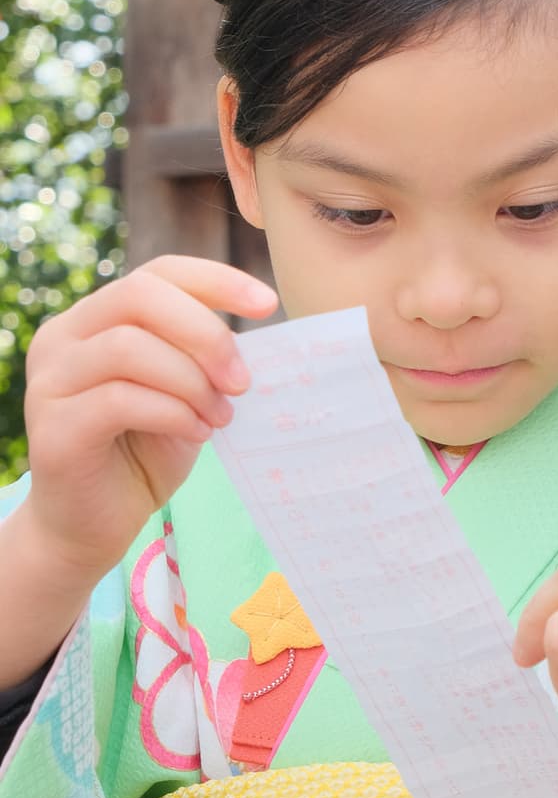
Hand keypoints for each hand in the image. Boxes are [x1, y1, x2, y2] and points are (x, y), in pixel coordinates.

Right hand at [21, 255, 276, 582]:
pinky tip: (197, 434)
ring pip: (130, 347)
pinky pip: (120, 400)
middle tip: (242, 382)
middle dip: (206, 334)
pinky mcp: (51, 428)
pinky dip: (173, 413)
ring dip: (191, 382)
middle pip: (140, 295)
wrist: (94, 525)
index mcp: (97, 317)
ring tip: (219, 416)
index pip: (160, 272)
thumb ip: (203, 351)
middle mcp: (64, 337)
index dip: (217, 280)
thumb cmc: (147, 448)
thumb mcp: (186, 387)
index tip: (269, 304)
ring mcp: (49, 381)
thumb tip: (259, 318)